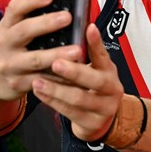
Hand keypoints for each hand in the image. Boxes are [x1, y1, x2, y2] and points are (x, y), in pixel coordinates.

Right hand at [0, 0, 83, 101]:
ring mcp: (10, 65)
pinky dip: (59, 77)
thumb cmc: (12, 50)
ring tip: (77, 50)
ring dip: (57, 54)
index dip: (32, 0)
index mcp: (6, 27)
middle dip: (46, 23)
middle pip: (24, 31)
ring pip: (35, 59)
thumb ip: (30, 21)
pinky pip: (42, 80)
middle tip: (68, 17)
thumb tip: (60, 6)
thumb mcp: (13, 33)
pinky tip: (73, 73)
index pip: (14, 8)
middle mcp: (4, 44)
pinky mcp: (18, 83)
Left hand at [31, 23, 123, 142]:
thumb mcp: (96, 70)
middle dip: (74, 72)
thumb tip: (73, 30)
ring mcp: (104, 108)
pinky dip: (53, 102)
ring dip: (57, 89)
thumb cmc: (94, 88)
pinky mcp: (92, 123)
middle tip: (56, 63)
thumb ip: (87, 54)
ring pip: (79, 98)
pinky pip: (70, 112)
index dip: (97, 42)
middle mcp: (112, 89)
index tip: (88, 28)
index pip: (104, 55)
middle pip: (95, 80)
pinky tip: (40, 93)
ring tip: (38, 81)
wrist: (102, 120)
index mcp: (110, 71)